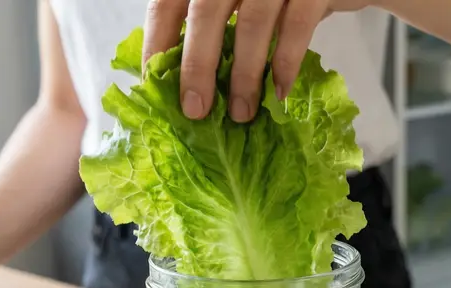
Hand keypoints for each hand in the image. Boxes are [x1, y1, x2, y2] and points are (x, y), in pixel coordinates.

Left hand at [143, 0, 369, 122]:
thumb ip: (219, 22)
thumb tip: (184, 78)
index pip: (170, 0)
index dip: (158, 39)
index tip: (153, 80)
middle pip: (205, 12)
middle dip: (196, 65)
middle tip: (195, 110)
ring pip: (252, 23)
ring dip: (243, 75)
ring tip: (241, 113)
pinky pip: (296, 27)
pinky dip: (285, 64)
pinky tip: (279, 93)